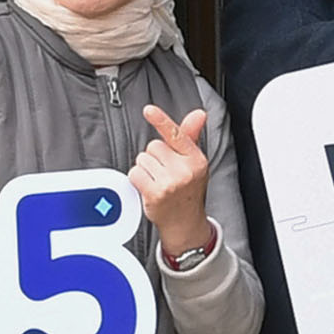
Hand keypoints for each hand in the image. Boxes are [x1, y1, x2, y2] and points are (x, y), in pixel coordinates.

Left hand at [132, 105, 216, 258]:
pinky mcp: (155, 193)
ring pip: (142, 159)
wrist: (185, 223)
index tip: (149, 110)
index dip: (161, 120)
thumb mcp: (194, 163)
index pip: (176, 135)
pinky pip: (135, 173)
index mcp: (196, 159)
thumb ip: (190, 136)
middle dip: (155, 157)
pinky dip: (138, 180)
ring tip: (158, 182)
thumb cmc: (187, 190)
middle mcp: (184, 170)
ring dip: (146, 169)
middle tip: (165, 173)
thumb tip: (198, 114)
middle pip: (153, 146)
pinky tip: (150, 188)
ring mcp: (170, 183)